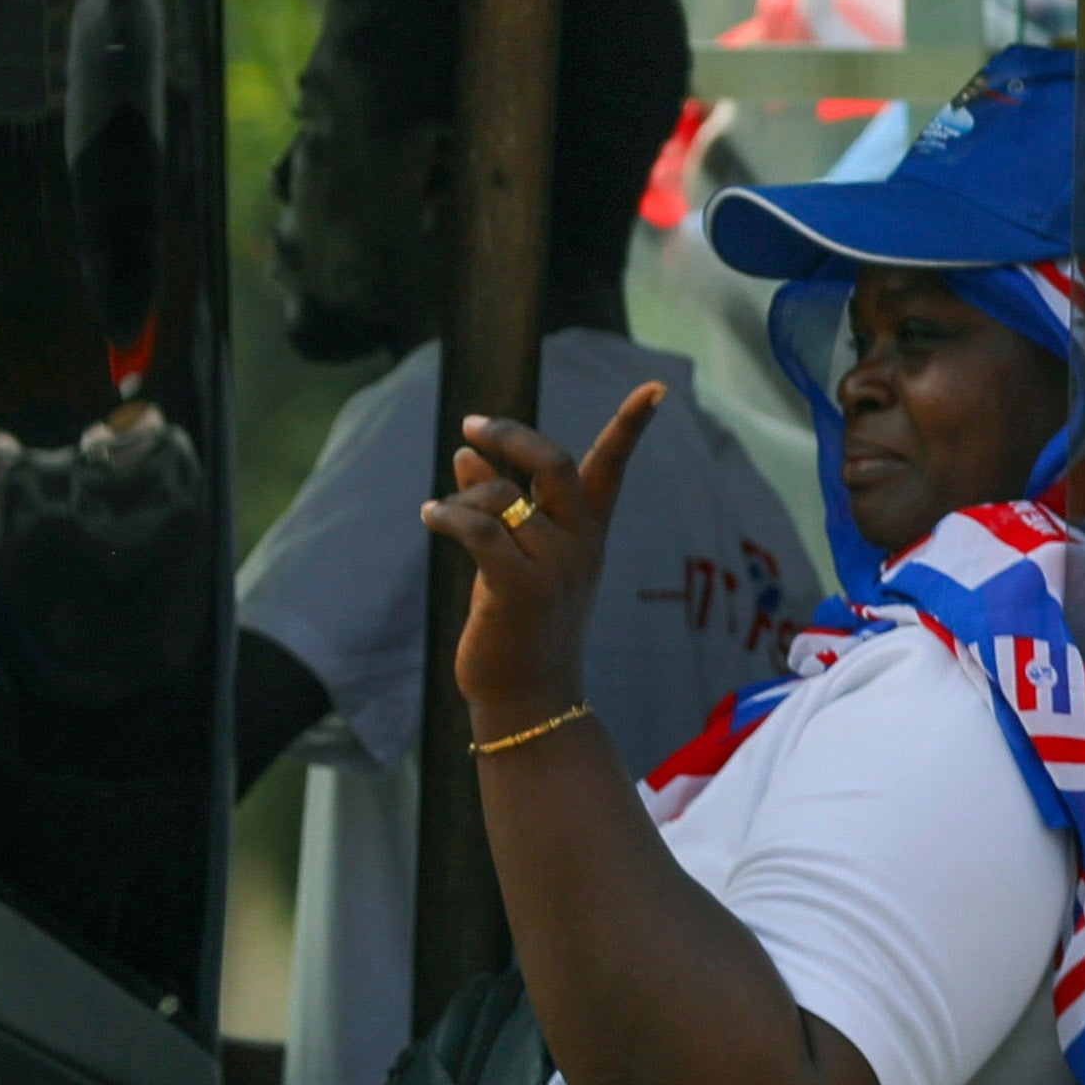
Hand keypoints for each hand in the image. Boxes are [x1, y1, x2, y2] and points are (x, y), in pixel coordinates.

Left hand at [429, 381, 665, 723]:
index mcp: (589, 534)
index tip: (656, 388)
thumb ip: (499, 504)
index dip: (631, 426)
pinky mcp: (519, 588)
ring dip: (461, 498)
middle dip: (511, 435)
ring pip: (500, 496)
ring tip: (441, 515)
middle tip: (472, 426)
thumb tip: (468, 453)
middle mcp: (580, 543)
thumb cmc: (520, 626)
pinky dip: (446, 514)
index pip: (612, 468)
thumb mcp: (515, 557)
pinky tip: (428, 515)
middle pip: (554, 462)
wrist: (527, 697)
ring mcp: (555, 566)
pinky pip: (477, 528)